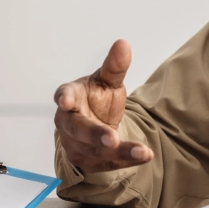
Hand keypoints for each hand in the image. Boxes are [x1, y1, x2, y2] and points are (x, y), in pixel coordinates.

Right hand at [54, 39, 153, 172]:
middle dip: (95, 135)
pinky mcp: (89, 162)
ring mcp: (76, 145)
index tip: (66, 101)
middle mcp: (69, 123)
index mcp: (70, 97)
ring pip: (96, 151)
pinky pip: (108, 163)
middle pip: (79, 129)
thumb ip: (114, 66)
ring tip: (141, 151)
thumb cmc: (96, 100)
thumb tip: (123, 43)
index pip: (64, 95)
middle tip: (111, 139)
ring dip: (119, 152)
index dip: (65, 98)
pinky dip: (127, 161)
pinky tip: (144, 156)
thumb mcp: (107, 81)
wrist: (94, 128)